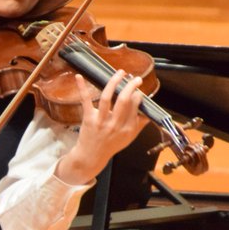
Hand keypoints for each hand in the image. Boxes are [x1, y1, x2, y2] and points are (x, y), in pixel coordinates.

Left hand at [56, 70, 146, 184]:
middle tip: (136, 79)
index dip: (137, 96)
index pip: (135, 107)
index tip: (137, 89)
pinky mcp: (88, 118)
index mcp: (127, 128)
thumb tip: (149, 112)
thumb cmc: (111, 145)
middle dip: (131, 86)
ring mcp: (101, 121)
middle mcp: (115, 124)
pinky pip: (86, 101)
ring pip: (107, 98)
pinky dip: (82, 88)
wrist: (91, 156)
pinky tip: (79, 76)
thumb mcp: (129, 138)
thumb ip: (140, 124)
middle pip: (125, 100)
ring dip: (114, 82)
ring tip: (120, 73)